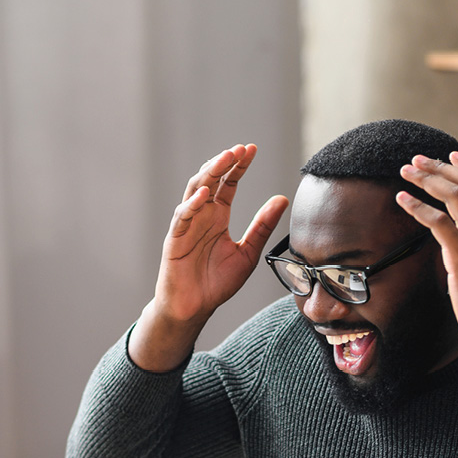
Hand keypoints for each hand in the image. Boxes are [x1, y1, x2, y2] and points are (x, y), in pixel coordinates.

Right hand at [156, 144, 287, 323]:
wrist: (194, 308)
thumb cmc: (216, 283)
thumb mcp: (248, 253)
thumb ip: (262, 227)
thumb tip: (282, 199)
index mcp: (218, 217)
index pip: (228, 184)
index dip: (239, 166)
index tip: (252, 150)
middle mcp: (202, 216)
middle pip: (211, 180)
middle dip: (224, 163)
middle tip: (240, 149)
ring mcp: (187, 226)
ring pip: (195, 191)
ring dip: (209, 174)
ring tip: (224, 160)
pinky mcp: (174, 240)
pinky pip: (182, 217)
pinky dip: (192, 204)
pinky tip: (206, 194)